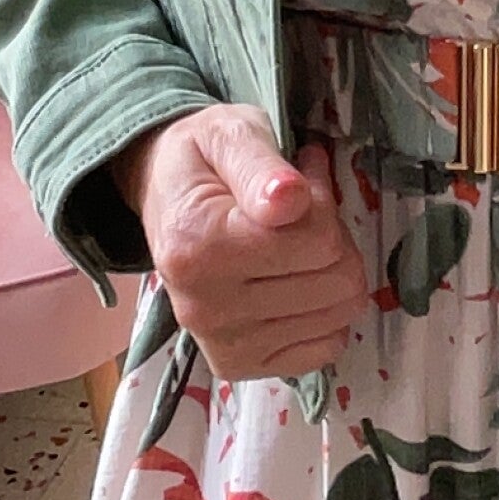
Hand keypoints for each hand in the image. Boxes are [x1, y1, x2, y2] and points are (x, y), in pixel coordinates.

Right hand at [114, 105, 370, 382]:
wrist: (162, 194)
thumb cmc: (201, 161)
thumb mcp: (228, 134)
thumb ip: (260, 164)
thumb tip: (289, 200)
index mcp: (198, 245)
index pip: (318, 241)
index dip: (323, 205)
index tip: (299, 184)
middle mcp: (203, 307)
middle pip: (334, 281)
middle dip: (333, 240)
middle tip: (302, 216)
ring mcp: (221, 343)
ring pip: (336, 316)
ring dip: (329, 273)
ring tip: (296, 245)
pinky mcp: (239, 366)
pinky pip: (323, 350)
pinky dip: (323, 315)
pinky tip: (295, 285)